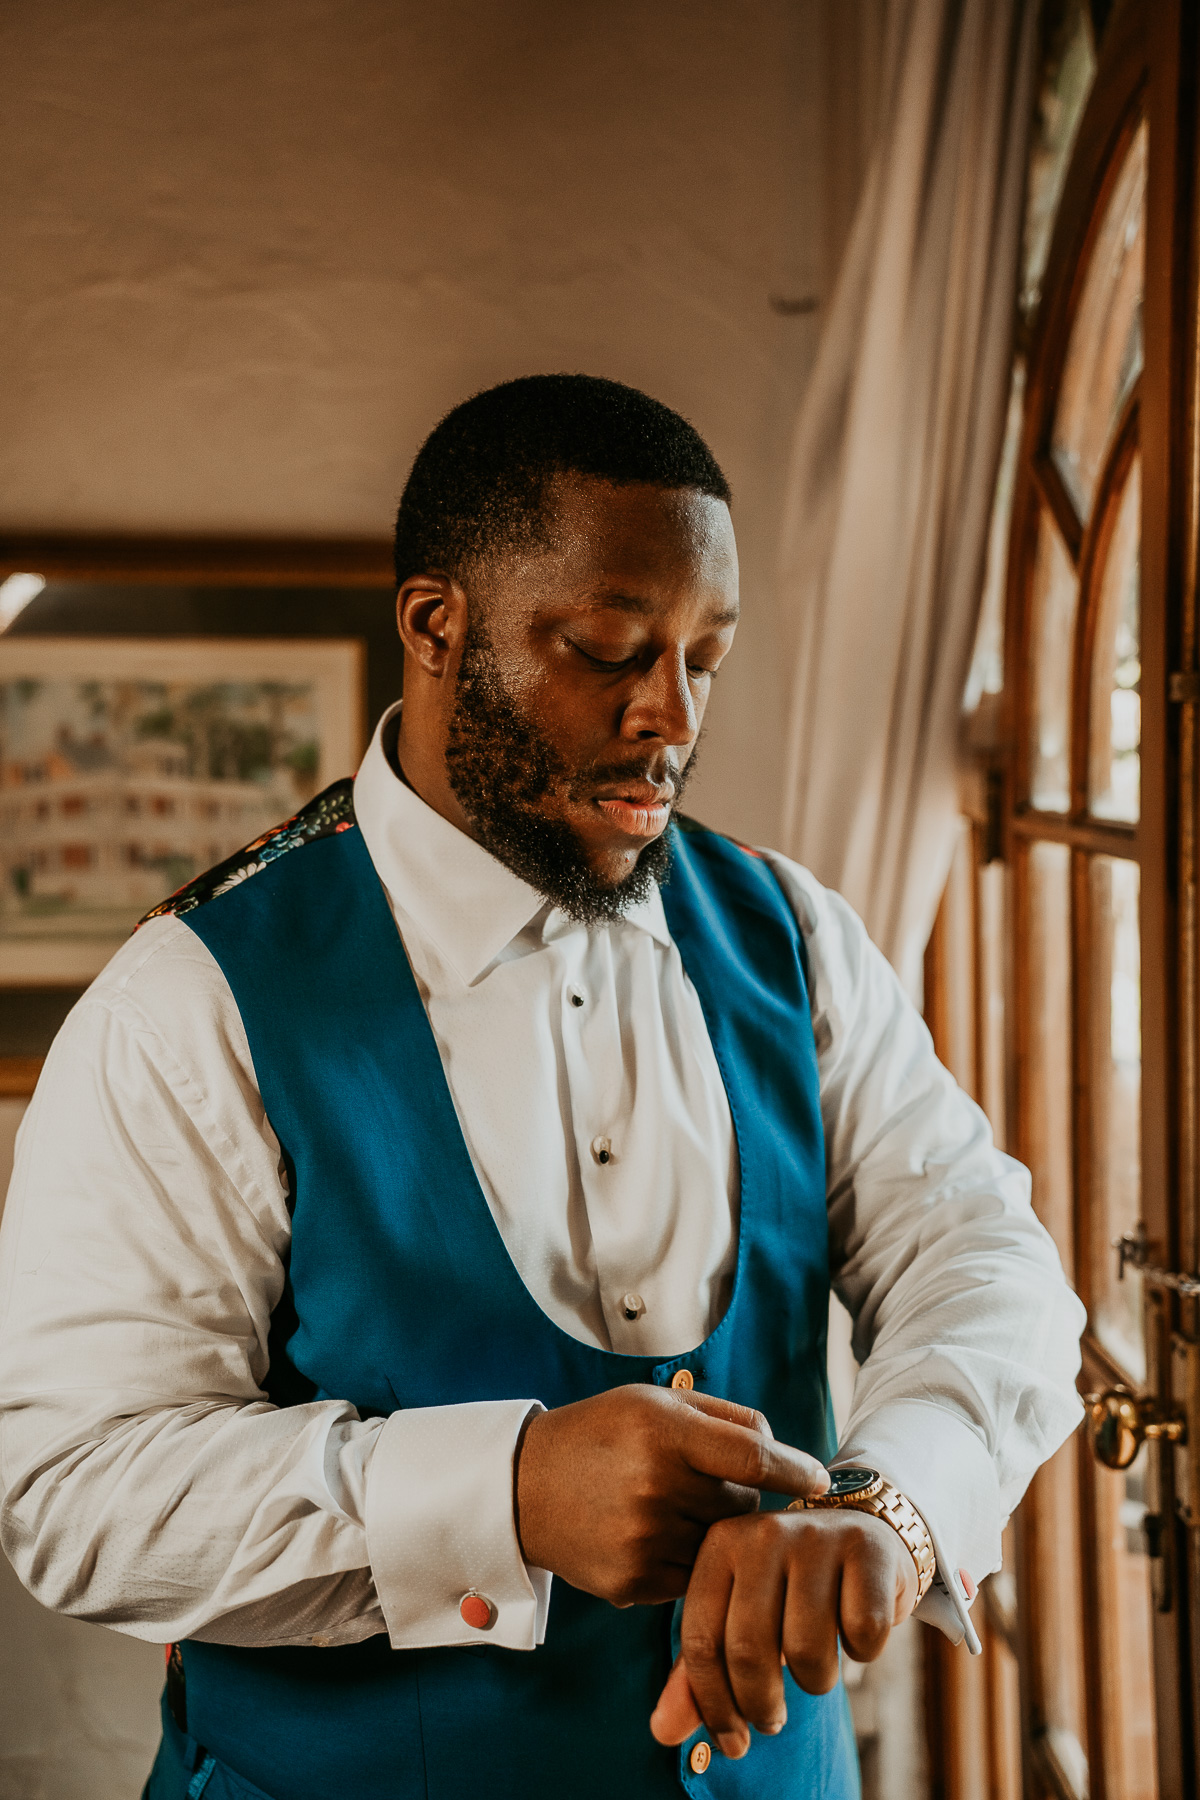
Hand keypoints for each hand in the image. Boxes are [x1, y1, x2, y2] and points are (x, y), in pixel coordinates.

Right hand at [513, 1385, 829, 1607]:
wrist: (523, 1487)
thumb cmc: (599, 1434)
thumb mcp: (654, 1403)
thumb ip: (724, 1419)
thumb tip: (786, 1453)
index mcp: (663, 1432)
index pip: (754, 1455)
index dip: (794, 1469)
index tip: (819, 1478)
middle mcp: (655, 1486)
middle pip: (742, 1504)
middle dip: (738, 1495)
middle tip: (705, 1482)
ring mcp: (643, 1540)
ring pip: (720, 1546)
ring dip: (714, 1531)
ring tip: (674, 1506)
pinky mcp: (632, 1583)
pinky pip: (691, 1577)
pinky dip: (686, 1559)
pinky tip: (653, 1533)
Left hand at [649, 1509, 917, 1757]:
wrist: (863, 1540)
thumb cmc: (789, 1591)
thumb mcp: (737, 1623)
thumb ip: (698, 1675)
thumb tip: (663, 1733)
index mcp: (720, 1545)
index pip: (700, 1639)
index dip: (713, 1704)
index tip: (731, 1742)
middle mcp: (764, 1532)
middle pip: (748, 1649)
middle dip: (760, 1705)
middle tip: (771, 1721)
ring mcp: (817, 1537)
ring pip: (807, 1649)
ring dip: (816, 1682)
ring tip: (817, 1670)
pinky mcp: (867, 1549)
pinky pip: (861, 1633)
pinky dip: (862, 1653)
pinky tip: (854, 1637)